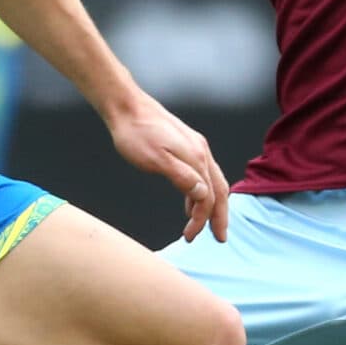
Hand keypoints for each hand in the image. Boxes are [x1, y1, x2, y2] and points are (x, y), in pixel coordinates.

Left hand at [104, 94, 229, 242]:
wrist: (126, 106)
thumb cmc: (136, 134)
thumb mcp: (156, 160)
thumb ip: (182, 178)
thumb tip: (204, 196)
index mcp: (196, 158)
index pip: (208, 197)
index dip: (201, 220)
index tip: (190, 237)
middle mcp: (201, 152)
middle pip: (219, 190)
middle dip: (220, 216)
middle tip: (219, 237)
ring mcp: (195, 147)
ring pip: (211, 181)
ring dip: (210, 204)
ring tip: (203, 223)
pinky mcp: (185, 144)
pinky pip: (201, 173)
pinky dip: (200, 191)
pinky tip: (189, 200)